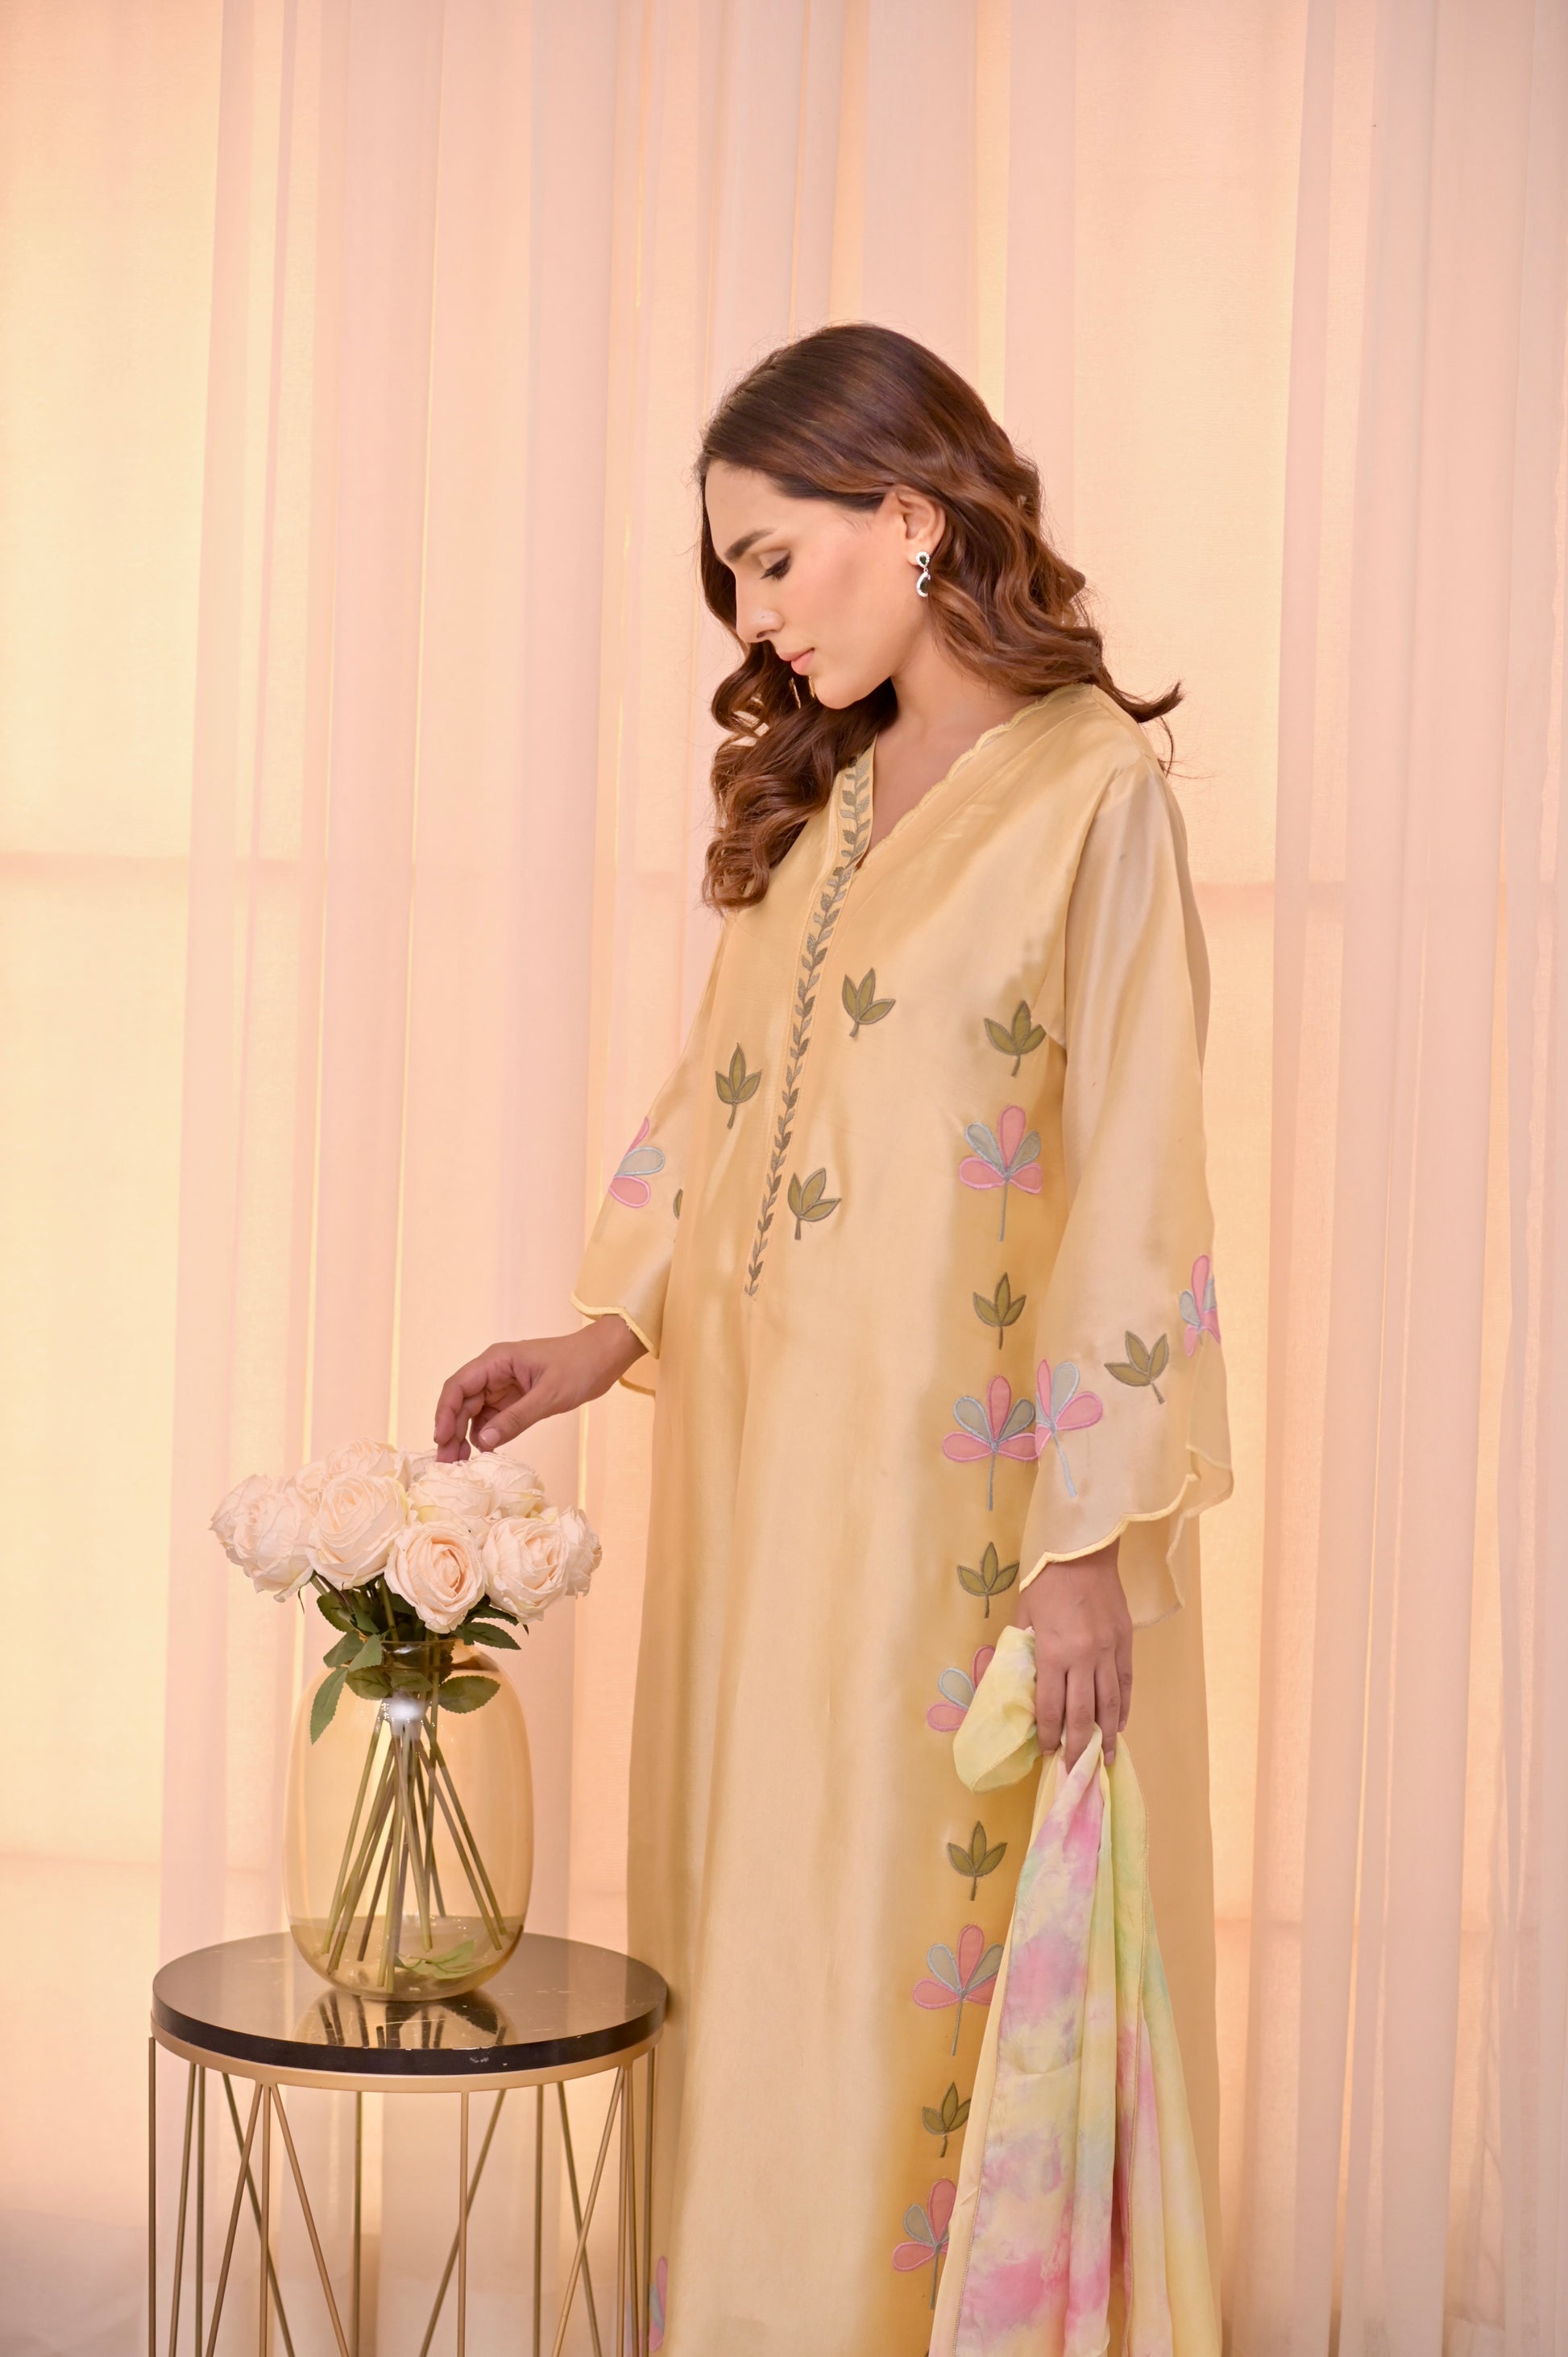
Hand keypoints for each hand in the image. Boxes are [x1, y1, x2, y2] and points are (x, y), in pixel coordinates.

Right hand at [432, 1316, 645, 1459]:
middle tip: (446, 1463)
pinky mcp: (514, 1399)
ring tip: (459, 1464)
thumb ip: (516, 1418)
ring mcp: (503, 1386)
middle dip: (451, 1431)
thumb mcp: (549, 1395)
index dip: (445, 1412)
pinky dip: (484, 1436)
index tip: (440, 1439)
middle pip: (462, 1402)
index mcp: (497, 1361)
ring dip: (464, 1436)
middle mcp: (494, 1372)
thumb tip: (483, 1441)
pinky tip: (482, 1455)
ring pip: (473, 1413)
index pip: (458, 1385)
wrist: (604, 1357)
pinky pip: (492, 1418)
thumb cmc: (579, 1366)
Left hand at [1015, 1540, 1131, 1770]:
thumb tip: (1017, 1682)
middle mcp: (1084, 1657)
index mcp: (1054, 1652)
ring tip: (1104, 1759)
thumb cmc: (1046, 1582)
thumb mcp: (1024, 1617)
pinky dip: (1123, 1707)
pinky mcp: (1125, 1643)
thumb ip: (1023, 1651)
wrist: (1083, 1552)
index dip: (1049, 1733)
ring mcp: (1108, 1651)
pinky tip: (1119, 1725)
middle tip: (1075, 1769)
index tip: (1048, 1752)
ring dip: (1106, 1734)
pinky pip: (1126, 1683)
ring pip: (1110, 1703)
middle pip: (1084, 1713)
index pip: (1051, 1706)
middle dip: (1079, 1745)